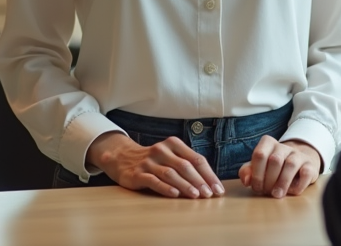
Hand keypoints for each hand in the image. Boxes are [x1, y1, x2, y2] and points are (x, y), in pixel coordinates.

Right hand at [86, 131, 224, 198]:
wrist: (123, 157)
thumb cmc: (154, 160)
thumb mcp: (171, 156)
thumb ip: (187, 165)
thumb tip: (210, 183)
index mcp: (173, 144)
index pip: (196, 159)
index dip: (209, 174)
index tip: (218, 188)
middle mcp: (162, 150)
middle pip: (185, 166)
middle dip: (200, 181)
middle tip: (209, 194)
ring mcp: (149, 161)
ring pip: (171, 173)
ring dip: (185, 185)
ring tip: (196, 195)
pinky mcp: (138, 173)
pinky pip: (154, 181)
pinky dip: (165, 188)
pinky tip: (175, 195)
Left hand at [239, 137, 320, 197]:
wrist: (298, 164)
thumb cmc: (273, 168)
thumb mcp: (258, 167)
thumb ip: (248, 171)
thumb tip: (246, 180)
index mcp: (268, 143)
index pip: (260, 154)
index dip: (256, 173)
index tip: (257, 187)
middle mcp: (284, 146)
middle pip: (275, 160)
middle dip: (269, 179)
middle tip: (266, 192)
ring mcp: (298, 155)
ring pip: (290, 165)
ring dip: (282, 183)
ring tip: (277, 195)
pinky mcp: (310, 165)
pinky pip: (305, 173)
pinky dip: (298, 185)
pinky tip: (292, 191)